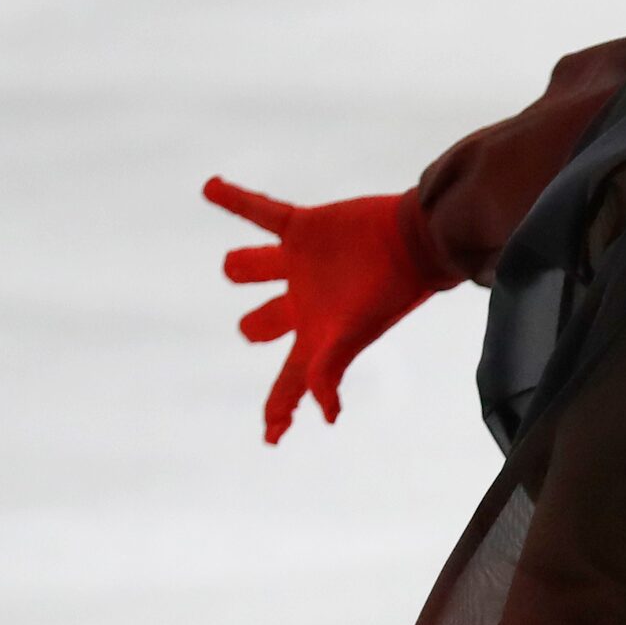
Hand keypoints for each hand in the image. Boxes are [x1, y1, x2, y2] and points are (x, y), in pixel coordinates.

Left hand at [204, 177, 457, 443]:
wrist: (416, 241)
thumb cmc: (390, 292)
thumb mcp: (354, 335)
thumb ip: (329, 370)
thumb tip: (325, 415)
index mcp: (315, 335)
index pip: (290, 384)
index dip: (280, 412)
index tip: (272, 438)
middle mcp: (304, 302)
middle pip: (264, 324)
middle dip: (257, 329)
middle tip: (256, 328)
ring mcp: (301, 264)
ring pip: (255, 268)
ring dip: (244, 267)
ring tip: (237, 268)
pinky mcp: (304, 228)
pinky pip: (260, 212)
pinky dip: (234, 199)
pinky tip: (209, 186)